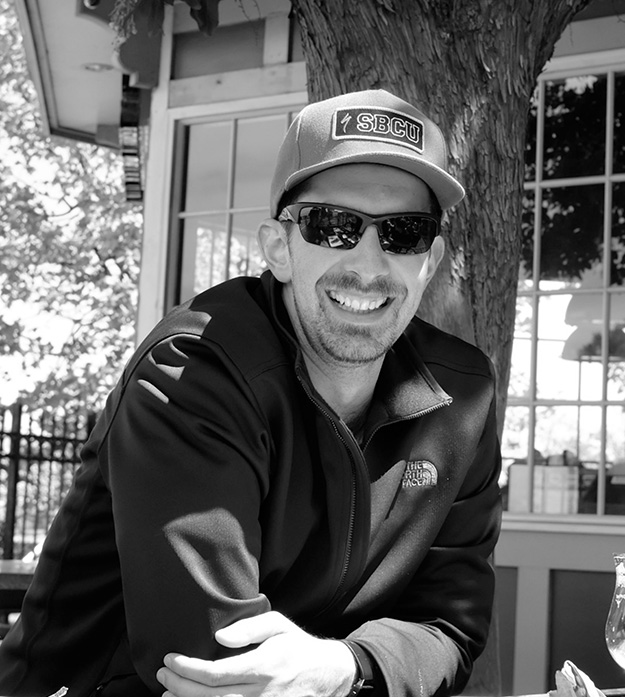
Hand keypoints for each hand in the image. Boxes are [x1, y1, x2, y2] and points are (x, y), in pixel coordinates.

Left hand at [156, 611, 355, 696]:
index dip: (187, 669)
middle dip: (179, 686)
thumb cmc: (298, 646)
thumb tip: (219, 636)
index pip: (214, 674)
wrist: (327, 675)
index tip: (170, 660)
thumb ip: (249, 627)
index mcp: (262, 667)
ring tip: (169, 694)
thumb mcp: (278, 625)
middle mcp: (260, 693)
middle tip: (162, 675)